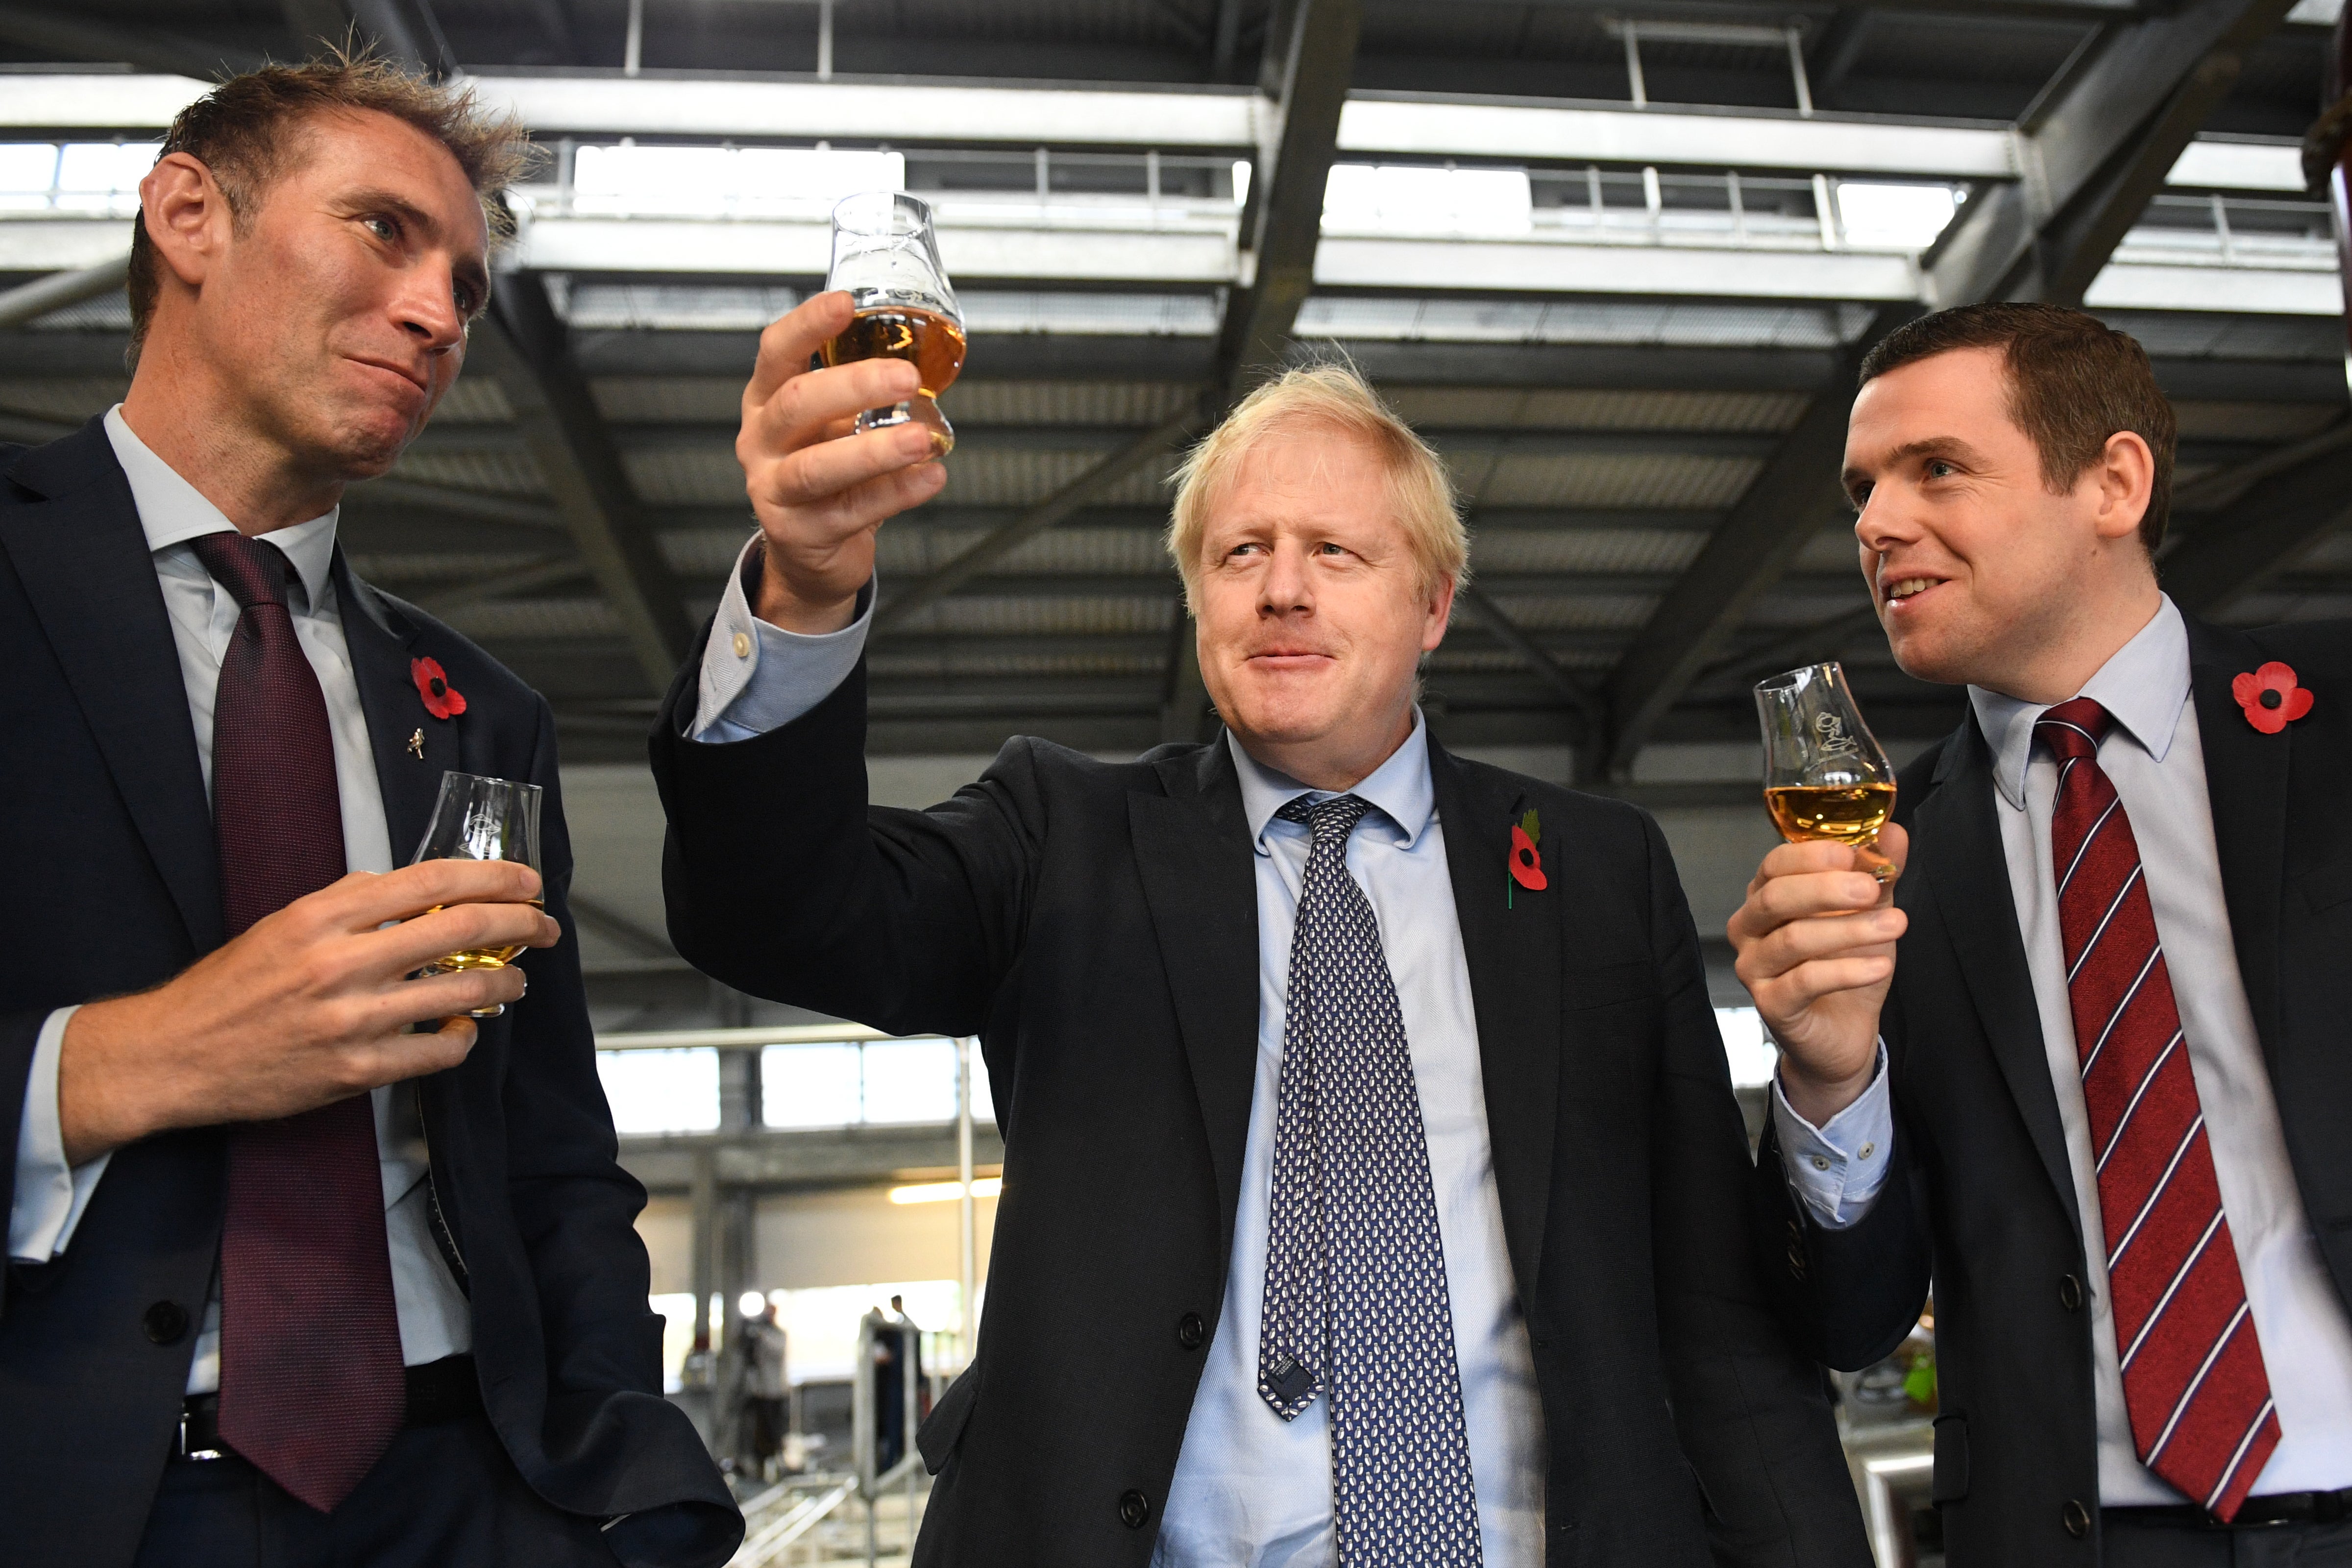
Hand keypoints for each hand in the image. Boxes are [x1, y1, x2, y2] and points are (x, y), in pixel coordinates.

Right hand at [57, 858, 561, 1163]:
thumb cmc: (230, 989)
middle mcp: (341, 964)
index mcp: (323, 918)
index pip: (432, 882)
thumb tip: (409, 887)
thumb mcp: (283, 923)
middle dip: (521, 924)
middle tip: (543, 928)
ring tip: (514, 980)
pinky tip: (464, 1028)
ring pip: (462, 991)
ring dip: (504, 983)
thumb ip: (348, 901)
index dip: (494, 877)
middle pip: (463, 929)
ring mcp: (351, 1020)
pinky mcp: (354, 1070)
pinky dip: (462, 1038)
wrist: (174, 1054)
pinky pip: (436, 1052)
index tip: (527, 881)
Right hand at [737, 291, 948, 632]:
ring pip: (817, 466)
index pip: (776, 352)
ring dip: (874, 451)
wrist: (809, 551)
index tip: (845, 304)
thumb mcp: (830, 424)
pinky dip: (895, 493)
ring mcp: (774, 489)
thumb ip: (859, 393)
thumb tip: (924, 356)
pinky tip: (929, 477)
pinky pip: (851, 511)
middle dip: (853, 386)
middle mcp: (762, 441)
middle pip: (796, 404)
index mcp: (766, 400)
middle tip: (906, 377)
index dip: (807, 325)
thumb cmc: (826, 473)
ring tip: (920, 439)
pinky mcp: (799, 533)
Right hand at [1727, 824, 1910, 1125]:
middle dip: (1827, 889)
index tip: (1853, 854)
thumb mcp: (1869, 914)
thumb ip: (1878, 873)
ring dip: (1848, 930)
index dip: (1811, 856)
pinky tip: (1880, 966)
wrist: (1843, 1033)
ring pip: (1793, 940)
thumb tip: (1894, 831)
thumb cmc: (1846, 965)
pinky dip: (1847, 971)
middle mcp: (1750, 929)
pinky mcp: (1771, 1005)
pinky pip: (1805, 981)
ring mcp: (1755, 968)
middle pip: (1775, 898)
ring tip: (1896, 926)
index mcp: (1767, 897)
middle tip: (1871, 888)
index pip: (1775, 865)